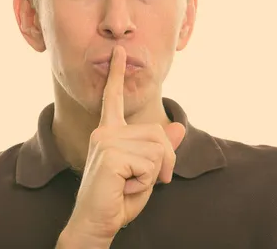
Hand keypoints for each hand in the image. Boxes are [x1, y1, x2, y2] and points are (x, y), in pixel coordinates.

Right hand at [63, 45, 185, 244]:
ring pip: (157, 148)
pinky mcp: (110, 154)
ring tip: (130, 184)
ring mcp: (105, 140)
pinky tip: (125, 187)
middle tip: (146, 182)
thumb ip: (161, 149)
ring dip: (154, 174)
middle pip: (157, 133)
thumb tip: (179, 126)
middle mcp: (105, 131)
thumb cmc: (118, 200)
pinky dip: (146, 181)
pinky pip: (151, 163)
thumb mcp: (147, 172)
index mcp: (108, 132)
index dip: (117, 74)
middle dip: (164, 162)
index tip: (119, 51)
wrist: (96, 224)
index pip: (114, 98)